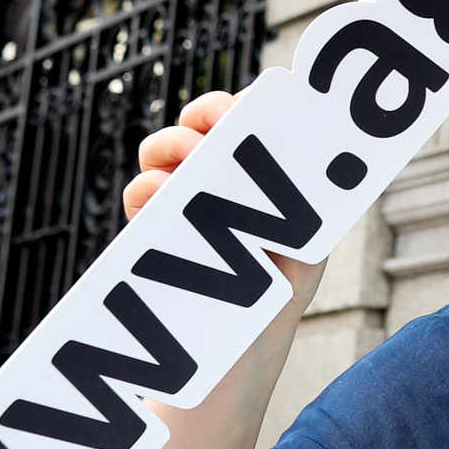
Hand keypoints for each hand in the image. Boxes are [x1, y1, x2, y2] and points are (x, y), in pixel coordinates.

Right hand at [127, 89, 318, 293]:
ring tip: (193, 154)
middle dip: (209, 113)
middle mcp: (215, 176)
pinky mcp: (151, 228)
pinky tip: (164, 192)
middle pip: (201, 123)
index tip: (255, 107)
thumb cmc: (285, 285)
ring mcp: (180, 198)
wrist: (252, 344)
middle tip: (223, 123)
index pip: (246, 118)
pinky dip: (147, 187)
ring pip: (162, 151)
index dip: (247, 104)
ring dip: (174, 142)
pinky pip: (139, 196)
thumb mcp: (309, 239)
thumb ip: (307, 199)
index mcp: (256, 169)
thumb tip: (309, 157)